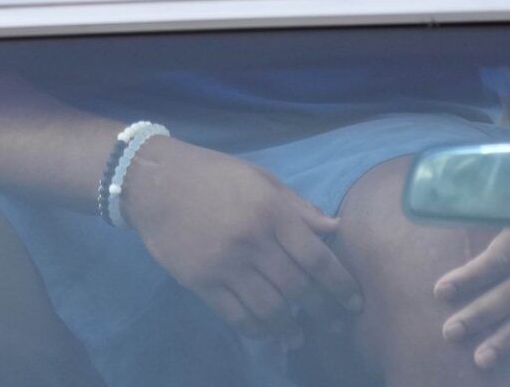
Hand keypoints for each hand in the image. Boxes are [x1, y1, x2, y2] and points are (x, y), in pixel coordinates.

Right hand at [120, 138, 362, 344]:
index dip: (340, 284)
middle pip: (298, 287)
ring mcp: (226, 264)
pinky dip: (257, 329)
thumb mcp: (260, 178)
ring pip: (269, 307)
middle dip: (323, 309)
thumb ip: (298, 207)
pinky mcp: (201, 282)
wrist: (154, 182)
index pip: (316, 257)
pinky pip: (236, 315)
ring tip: (300, 335)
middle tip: (336, 323)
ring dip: (290, 326)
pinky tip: (268, 332)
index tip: (354, 301)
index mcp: (272, 211)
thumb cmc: (212, 175)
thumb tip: (334, 229)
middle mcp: (253, 241)